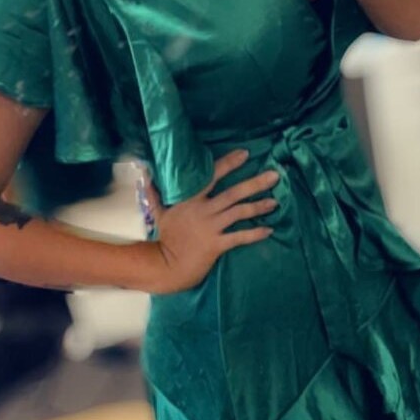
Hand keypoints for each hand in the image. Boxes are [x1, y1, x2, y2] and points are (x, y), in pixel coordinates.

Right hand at [140, 149, 278, 294]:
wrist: (165, 265)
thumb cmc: (164, 237)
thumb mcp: (158, 211)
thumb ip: (155, 191)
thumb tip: (145, 171)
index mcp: (191, 199)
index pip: (212, 176)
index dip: (229, 164)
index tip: (246, 154)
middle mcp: (204, 211)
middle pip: (234, 193)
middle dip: (255, 183)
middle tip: (274, 175)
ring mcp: (211, 228)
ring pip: (239, 213)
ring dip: (259, 206)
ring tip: (275, 201)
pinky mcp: (217, 245)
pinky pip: (240, 237)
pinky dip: (255, 233)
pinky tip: (269, 230)